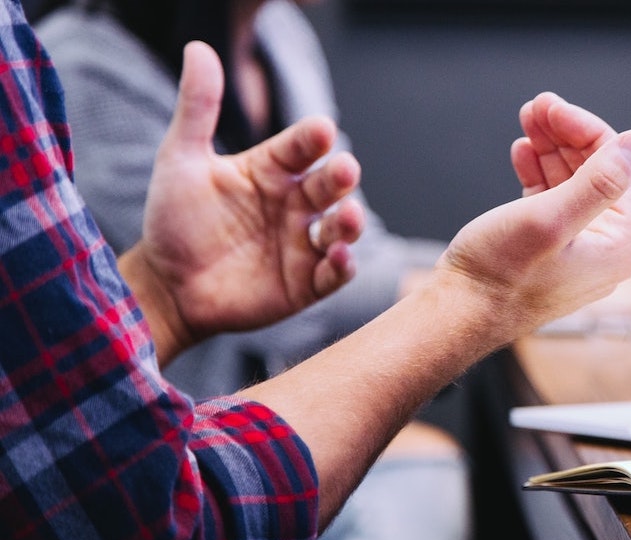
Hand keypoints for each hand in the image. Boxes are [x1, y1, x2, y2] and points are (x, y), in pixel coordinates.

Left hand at [118, 41, 363, 364]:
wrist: (166, 285)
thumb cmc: (174, 221)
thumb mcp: (181, 160)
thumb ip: (198, 108)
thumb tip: (199, 49)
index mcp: (271, 171)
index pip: (301, 148)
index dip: (312, 139)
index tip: (321, 130)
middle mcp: (294, 204)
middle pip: (329, 185)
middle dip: (341, 177)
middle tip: (344, 170)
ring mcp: (303, 244)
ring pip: (341, 228)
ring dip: (351, 222)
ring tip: (348, 217)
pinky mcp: (306, 283)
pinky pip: (333, 273)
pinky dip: (343, 265)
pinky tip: (339, 256)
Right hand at [435, 92, 630, 336]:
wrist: (458, 314)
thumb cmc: (499, 276)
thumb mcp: (550, 219)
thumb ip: (599, 181)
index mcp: (619, 245)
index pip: (620, 168)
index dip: (587, 130)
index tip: (553, 107)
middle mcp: (606, 250)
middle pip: (598, 172)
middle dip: (567, 135)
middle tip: (536, 106)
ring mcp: (578, 250)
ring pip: (573, 183)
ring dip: (551, 148)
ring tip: (527, 121)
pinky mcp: (549, 250)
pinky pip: (553, 200)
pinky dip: (539, 173)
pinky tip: (523, 153)